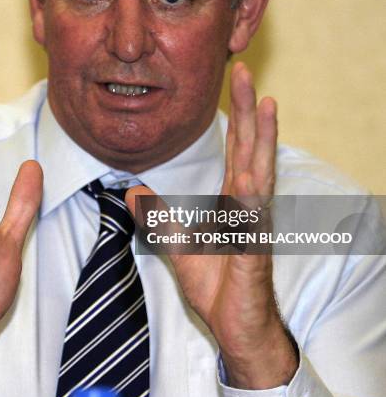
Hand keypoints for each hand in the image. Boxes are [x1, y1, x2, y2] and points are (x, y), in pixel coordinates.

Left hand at [127, 62, 297, 388]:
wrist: (235, 324)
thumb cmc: (216, 283)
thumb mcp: (176, 244)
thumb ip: (159, 216)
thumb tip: (132, 190)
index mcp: (232, 198)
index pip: (235, 148)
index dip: (235, 115)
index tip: (231, 83)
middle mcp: (247, 203)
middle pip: (249, 147)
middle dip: (247, 109)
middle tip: (242, 72)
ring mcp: (253, 223)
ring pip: (259, 171)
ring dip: (262, 138)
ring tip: (265, 103)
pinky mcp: (252, 249)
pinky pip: (250, 219)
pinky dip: (250, 196)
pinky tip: (249, 175)